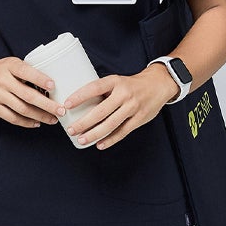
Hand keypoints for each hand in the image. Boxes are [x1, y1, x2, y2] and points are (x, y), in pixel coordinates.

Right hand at [0, 56, 67, 127]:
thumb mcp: (11, 64)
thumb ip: (27, 72)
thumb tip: (51, 85)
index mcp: (9, 66)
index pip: (26, 72)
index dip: (40, 79)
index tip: (53, 86)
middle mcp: (2, 80)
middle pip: (28, 95)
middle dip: (47, 105)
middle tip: (61, 110)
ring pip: (22, 109)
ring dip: (39, 116)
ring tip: (52, 119)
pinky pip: (12, 118)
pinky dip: (26, 122)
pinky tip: (36, 123)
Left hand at [62, 64, 177, 148]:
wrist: (159, 84)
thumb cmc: (131, 85)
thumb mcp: (117, 81)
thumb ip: (103, 92)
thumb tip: (79, 104)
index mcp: (115, 81)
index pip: (94, 88)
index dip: (79, 96)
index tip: (66, 105)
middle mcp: (124, 94)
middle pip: (101, 111)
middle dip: (84, 122)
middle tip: (71, 129)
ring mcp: (133, 107)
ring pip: (110, 124)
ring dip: (94, 133)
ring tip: (81, 139)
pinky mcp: (140, 118)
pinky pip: (122, 132)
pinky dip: (110, 140)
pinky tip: (99, 144)